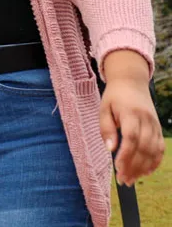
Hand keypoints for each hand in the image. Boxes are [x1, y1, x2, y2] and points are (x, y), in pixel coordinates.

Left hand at [100, 51, 164, 185]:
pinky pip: (160, 148)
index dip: (126, 155)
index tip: (118, 169)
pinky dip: (154, 162)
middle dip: (134, 166)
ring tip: (132, 179)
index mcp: (130, 113)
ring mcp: (154, 124)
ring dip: (143, 167)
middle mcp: (146, 119)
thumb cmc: (114, 97)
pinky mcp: (158, 128)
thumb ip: (106, 128)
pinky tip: (145, 172)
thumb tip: (110, 149)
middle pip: (143, 147)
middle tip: (123, 181)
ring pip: (153, 150)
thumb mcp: (103, 108)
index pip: (131, 137)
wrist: (131, 82)